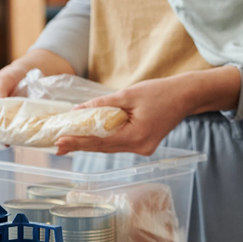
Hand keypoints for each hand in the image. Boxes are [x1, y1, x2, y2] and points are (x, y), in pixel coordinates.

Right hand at [0, 49, 76, 136]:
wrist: (36, 72)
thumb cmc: (14, 75)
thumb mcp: (5, 78)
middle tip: (1, 141)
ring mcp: (12, 119)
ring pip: (7, 132)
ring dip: (10, 137)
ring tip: (13, 141)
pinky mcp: (26, 121)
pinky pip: (23, 129)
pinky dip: (24, 134)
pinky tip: (27, 136)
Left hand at [54, 66, 240, 155]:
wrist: (185, 96)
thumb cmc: (160, 92)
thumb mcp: (128, 94)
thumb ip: (102, 105)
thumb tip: (77, 111)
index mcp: (136, 136)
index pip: (100, 141)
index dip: (78, 141)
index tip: (59, 141)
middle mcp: (140, 147)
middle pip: (103, 148)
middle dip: (80, 145)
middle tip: (56, 146)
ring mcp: (143, 148)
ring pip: (110, 147)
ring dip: (90, 143)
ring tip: (68, 143)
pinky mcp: (144, 144)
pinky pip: (119, 143)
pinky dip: (103, 140)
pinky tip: (89, 138)